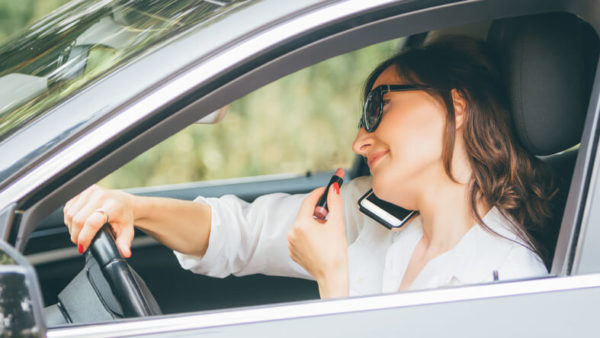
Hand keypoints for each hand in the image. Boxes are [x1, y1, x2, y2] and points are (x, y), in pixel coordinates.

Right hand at [63, 185, 135, 257]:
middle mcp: (100, 196)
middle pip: (78, 220)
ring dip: (71, 227)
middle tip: (82, 242)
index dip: (84, 237)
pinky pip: (67, 207)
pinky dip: (69, 218)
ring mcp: (89, 191)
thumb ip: (124, 243)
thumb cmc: (124, 217)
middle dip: (76, 235)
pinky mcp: (81, 189)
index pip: (92, 222)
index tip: (83, 247)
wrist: (123, 202)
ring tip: (81, 232)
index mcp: (113, 206)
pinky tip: (78, 222)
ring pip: (70, 214)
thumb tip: (124, 253)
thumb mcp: (127, 231)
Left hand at [287, 182, 348, 297]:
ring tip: (326, 232)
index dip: (319, 193)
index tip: (325, 189)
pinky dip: (309, 234)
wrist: (332, 276)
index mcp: (301, 225)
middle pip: (305, 213)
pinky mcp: (293, 252)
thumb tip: (333, 190)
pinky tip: (320, 241)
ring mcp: (291, 243)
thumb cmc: (335, 254)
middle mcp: (292, 233)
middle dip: (318, 211)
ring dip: (313, 223)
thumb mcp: (337, 224)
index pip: (308, 201)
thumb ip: (335, 203)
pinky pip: (300, 236)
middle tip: (329, 215)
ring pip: (302, 225)